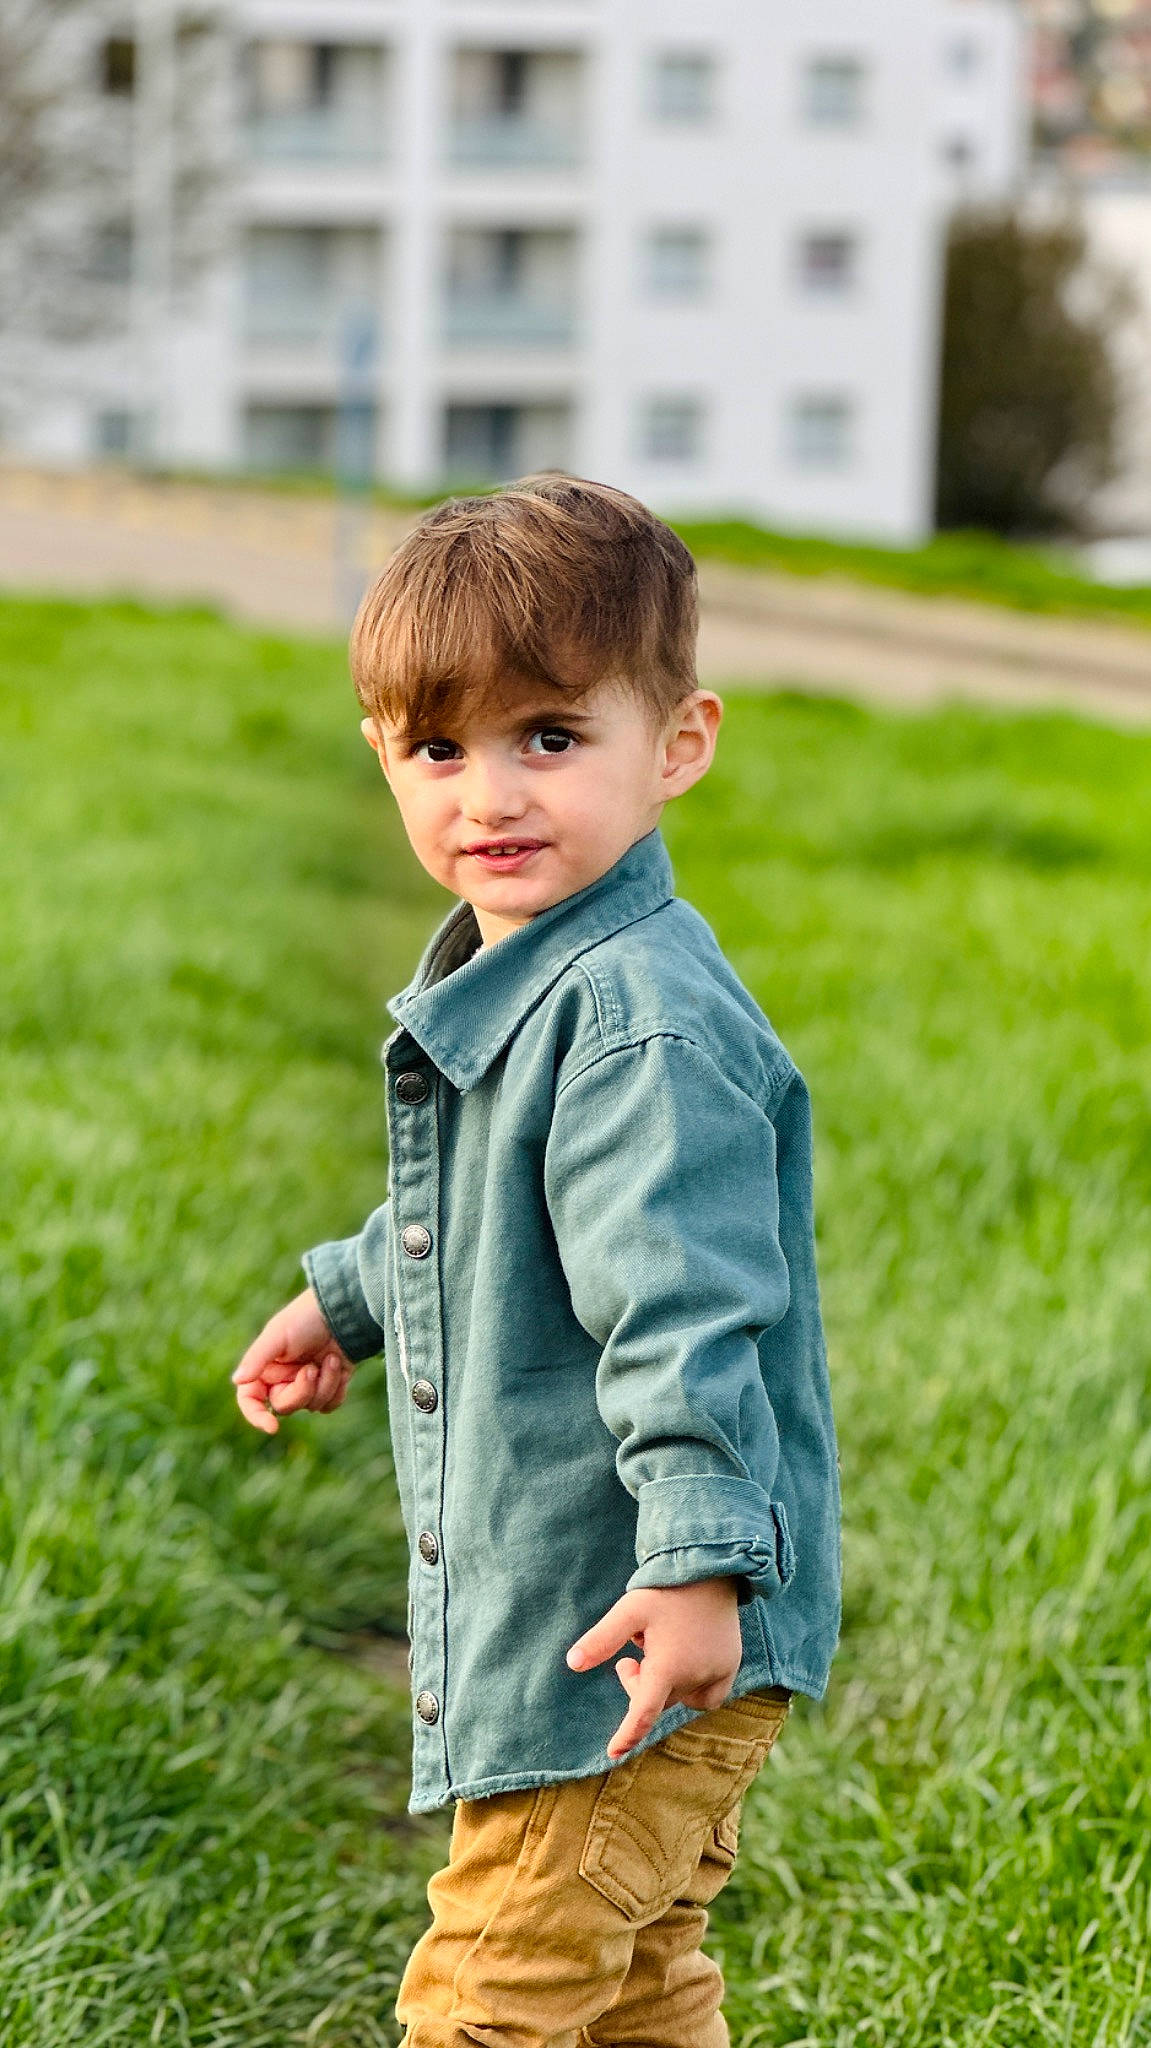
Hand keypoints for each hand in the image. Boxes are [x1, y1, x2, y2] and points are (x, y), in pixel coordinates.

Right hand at [231, 1287, 354, 1433]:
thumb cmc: (305, 1318)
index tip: (272, 1427)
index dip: (256, 1416)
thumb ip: (257, 1358)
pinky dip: (337, 1387)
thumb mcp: (278, 1334)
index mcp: (264, 1368)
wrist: (343, 1310)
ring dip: (324, 1384)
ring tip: (330, 1358)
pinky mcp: (329, 1385)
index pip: (250, 1399)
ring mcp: (307, 1384)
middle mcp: (283, 1379)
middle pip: (285, 1407)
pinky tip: (339, 1366)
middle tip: (312, 1369)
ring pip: (311, 1406)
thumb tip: (237, 1380)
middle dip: (302, 1390)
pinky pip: (330, 1404)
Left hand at [565, 1578, 742, 1759]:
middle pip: (659, 1699)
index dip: (627, 1735)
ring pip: (680, 1697)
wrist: (711, 1568)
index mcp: (668, 1667)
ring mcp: (717, 1673)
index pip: (643, 1713)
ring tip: (661, 1646)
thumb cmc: (665, 1590)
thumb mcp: (628, 1611)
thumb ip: (602, 1639)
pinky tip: (684, 1662)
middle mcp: (696, 1676)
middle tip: (632, 1654)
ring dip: (666, 1682)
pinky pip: (707, 1696)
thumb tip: (571, 1663)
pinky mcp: (731, 1666)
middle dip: (640, 1683)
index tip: (612, 1753)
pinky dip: (691, 1688)